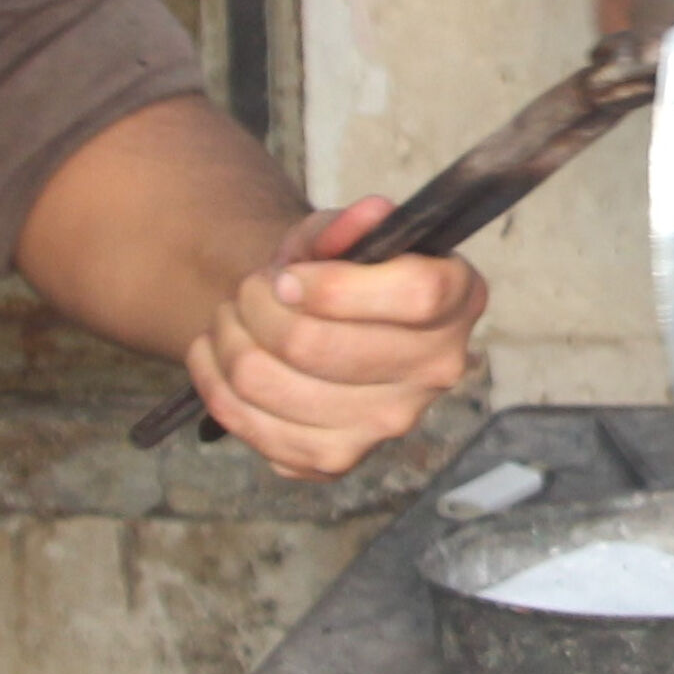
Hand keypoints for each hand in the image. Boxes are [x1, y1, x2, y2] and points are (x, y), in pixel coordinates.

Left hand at [190, 198, 484, 479]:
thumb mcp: (341, 234)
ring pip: (272, 385)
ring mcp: (389, 422)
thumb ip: (348, 225)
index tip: (285, 277)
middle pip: (321, 346)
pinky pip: (252, 426)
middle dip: (258, 307)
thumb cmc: (336, 273)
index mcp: (457, 299)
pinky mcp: (338, 459)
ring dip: (229, 340)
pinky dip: (215, 383)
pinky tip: (216, 355)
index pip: (415, 295)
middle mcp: (436, 369)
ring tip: (229, 317)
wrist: (320, 327)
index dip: (334, 285)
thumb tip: (369, 213)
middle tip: (248, 289)